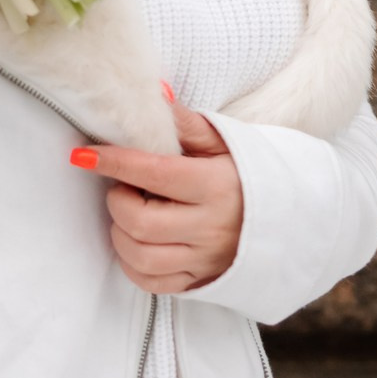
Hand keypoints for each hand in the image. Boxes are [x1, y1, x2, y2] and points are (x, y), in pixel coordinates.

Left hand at [72, 103, 244, 292]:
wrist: (292, 218)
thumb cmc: (249, 174)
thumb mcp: (225, 142)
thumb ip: (185, 123)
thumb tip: (153, 94)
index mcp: (216, 186)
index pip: (154, 173)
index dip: (114, 162)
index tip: (85, 154)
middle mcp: (211, 227)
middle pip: (140, 221)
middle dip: (117, 200)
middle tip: (122, 186)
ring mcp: (206, 259)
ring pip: (141, 257)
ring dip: (121, 233)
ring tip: (129, 212)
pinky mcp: (201, 281)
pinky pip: (152, 283)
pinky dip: (132, 264)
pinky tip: (136, 242)